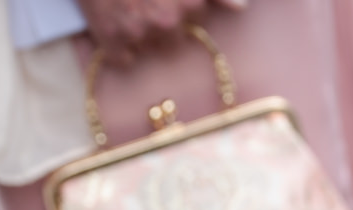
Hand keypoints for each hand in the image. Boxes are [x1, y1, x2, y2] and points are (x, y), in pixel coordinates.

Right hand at [78, 0, 242, 64]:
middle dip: (161, 25)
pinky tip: (111, 22)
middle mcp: (167, 21)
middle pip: (173, 41)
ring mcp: (139, 34)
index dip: (181, 9)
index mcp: (190, 3)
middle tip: (141, 1)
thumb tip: (241, 7)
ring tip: (125, 8)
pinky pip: (123, 60)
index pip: (196, 21)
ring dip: (139, 36)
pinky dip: (117, 47)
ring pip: (149, 50)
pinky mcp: (113, 42)